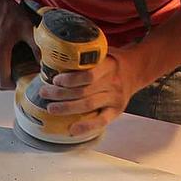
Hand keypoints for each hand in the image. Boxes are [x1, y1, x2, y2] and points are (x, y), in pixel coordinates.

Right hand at [0, 0, 37, 89]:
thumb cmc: (4, 11)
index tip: (23, 79)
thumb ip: (37, 47)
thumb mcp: (26, 27)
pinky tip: (1, 49)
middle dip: (9, 78)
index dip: (15, 85)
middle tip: (21, 69)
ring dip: (1, 69)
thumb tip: (45, 62)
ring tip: (11, 56)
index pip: (4, 83)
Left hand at [34, 46, 154, 138]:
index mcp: (109, 65)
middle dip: (60, 94)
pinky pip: (101, 121)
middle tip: (44, 93)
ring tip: (51, 108)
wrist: (136, 70)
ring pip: (88, 105)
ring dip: (67, 108)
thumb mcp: (102, 52)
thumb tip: (53, 59)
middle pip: (83, 91)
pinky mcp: (116, 111)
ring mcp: (115, 98)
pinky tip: (72, 129)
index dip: (70, 79)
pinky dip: (86, 126)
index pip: (89, 75)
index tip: (56, 80)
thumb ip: (85, 56)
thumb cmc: (113, 61)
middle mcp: (113, 82)